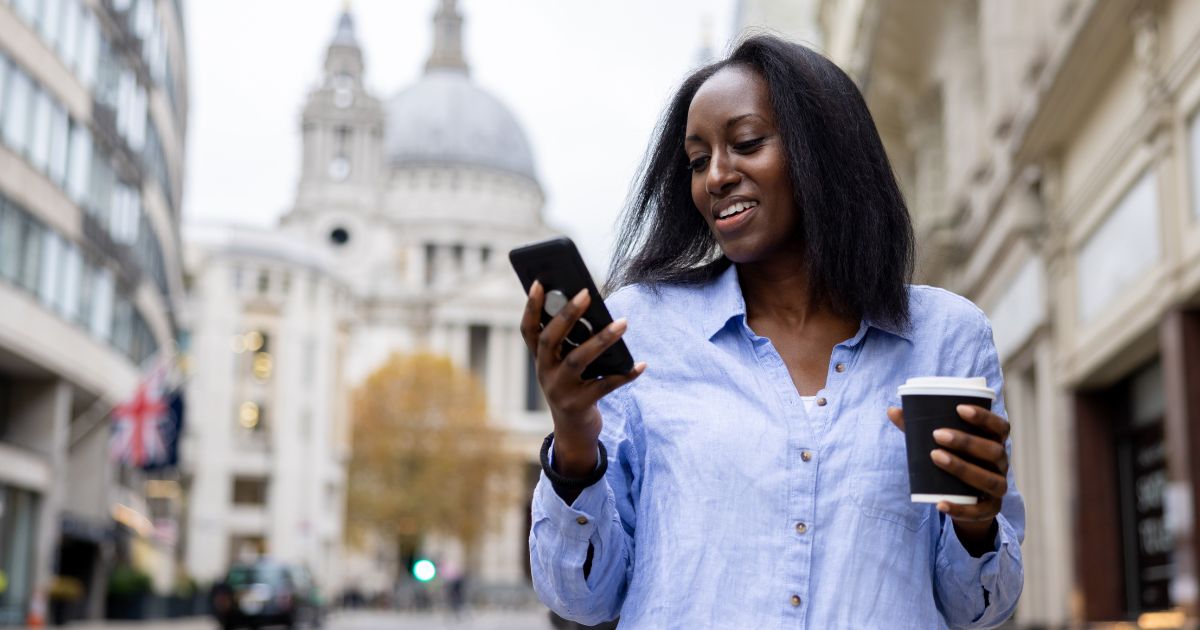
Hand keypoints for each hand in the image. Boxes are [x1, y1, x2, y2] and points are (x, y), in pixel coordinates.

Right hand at [520, 281, 645, 477]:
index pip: (529, 330)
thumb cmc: (574, 387)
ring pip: (578, 360)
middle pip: (551, 340)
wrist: (573, 432)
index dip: (531, 307)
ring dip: (602, 339)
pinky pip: (605, 385)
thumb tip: (596, 313)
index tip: (539, 282)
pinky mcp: (579, 405)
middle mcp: (545, 373)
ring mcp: (560, 390)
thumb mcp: (566, 366)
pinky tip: (641, 364)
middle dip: (567, 315)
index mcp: (540, 359)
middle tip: (587, 293)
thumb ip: (574, 344)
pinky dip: (625, 374)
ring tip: (623, 323)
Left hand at [887, 404, 1009, 554]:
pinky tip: (940, 503)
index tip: (959, 408)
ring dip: (963, 468)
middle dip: (966, 442)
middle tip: (937, 434)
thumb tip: (892, 411)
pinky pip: (979, 511)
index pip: (1000, 427)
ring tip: (935, 457)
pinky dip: (960, 509)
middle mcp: (1001, 464)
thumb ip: (919, 428)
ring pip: (989, 479)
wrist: (965, 500)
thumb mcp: (941, 444)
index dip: (984, 417)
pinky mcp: (990, 509)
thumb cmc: (954, 460)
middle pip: (994, 451)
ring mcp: (998, 487)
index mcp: (994, 442)